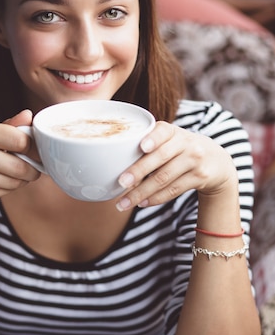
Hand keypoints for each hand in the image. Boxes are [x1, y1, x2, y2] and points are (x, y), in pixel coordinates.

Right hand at [0, 109, 40, 208]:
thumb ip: (11, 126)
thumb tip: (29, 115)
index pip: (21, 141)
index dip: (34, 149)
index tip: (36, 153)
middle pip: (21, 166)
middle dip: (31, 171)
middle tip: (31, 170)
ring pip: (15, 181)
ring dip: (20, 181)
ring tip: (12, 175)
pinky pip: (6, 192)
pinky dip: (8, 189)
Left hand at [116, 121, 237, 210]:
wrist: (217, 161)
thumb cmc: (181, 149)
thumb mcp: (171, 140)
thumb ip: (150, 146)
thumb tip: (117, 166)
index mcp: (173, 131)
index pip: (162, 131)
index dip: (153, 138)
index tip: (142, 147)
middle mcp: (186, 143)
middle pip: (160, 158)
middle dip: (138, 171)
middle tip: (121, 182)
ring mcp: (194, 160)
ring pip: (164, 178)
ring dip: (141, 193)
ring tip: (124, 202)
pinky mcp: (200, 177)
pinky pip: (173, 190)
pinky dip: (155, 198)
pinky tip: (142, 203)